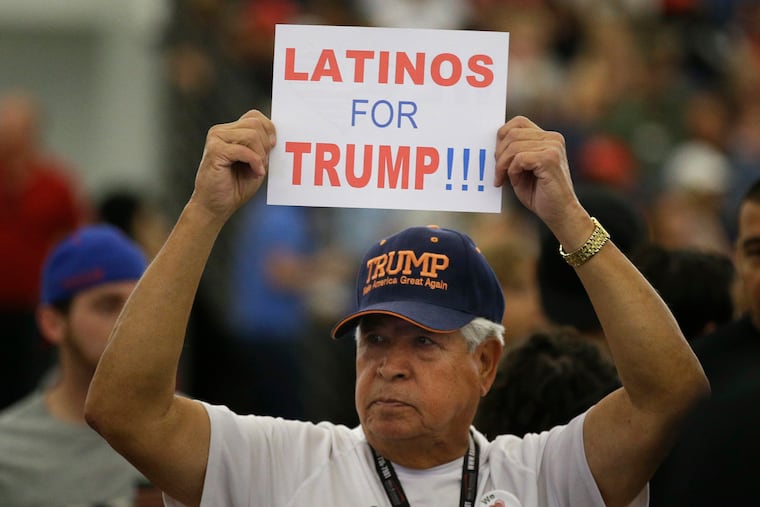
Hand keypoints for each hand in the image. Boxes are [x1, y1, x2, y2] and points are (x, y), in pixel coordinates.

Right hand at [190, 109, 275, 220]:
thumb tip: (275, 135)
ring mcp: (216, 139)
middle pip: (255, 124)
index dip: (269, 129)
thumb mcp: (257, 163)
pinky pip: (244, 150)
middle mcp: (220, 131)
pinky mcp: (215, 151)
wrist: (216, 206)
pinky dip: (255, 162)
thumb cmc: (235, 187)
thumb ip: (263, 147)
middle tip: (263, 163)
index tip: (272, 147)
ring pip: (252, 135)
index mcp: (230, 131)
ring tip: (257, 169)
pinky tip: (256, 172)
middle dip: (265, 144)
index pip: (254, 116)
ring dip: (260, 154)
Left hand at [493, 116, 584, 233]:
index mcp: (547, 138)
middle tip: (497, 173)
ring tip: (504, 180)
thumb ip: (513, 153)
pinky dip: (512, 171)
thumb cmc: (540, 194)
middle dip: (499, 154)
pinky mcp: (550, 159)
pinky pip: (519, 158)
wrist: (560, 214)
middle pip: (512, 134)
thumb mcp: (522, 169)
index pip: (518, 122)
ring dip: (503, 165)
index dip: (502, 136)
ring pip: (513, 146)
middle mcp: (553, 138)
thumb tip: (492, 142)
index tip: (496, 156)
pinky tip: (516, 182)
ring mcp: (553, 147)